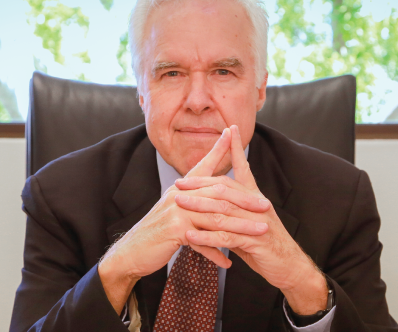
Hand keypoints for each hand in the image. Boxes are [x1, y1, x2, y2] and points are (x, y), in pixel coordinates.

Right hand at [97, 128, 271, 312]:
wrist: (131, 252)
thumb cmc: (155, 233)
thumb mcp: (174, 212)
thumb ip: (193, 203)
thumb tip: (212, 198)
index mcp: (182, 189)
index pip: (203, 165)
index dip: (218, 149)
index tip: (234, 134)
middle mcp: (180, 195)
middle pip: (219, 194)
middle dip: (246, 200)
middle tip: (266, 206)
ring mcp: (177, 212)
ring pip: (217, 217)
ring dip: (241, 227)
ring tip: (260, 232)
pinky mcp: (175, 231)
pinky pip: (203, 241)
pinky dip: (217, 254)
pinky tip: (229, 262)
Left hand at [174, 125, 328, 314]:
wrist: (289, 267)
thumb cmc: (267, 246)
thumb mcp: (248, 224)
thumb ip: (233, 212)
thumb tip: (214, 205)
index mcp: (256, 198)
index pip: (245, 168)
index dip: (237, 149)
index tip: (229, 130)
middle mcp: (257, 205)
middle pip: (225, 187)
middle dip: (200, 183)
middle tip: (178, 182)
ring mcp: (256, 222)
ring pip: (223, 210)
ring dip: (198, 206)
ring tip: (178, 204)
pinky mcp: (254, 241)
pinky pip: (225, 237)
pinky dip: (206, 236)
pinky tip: (190, 236)